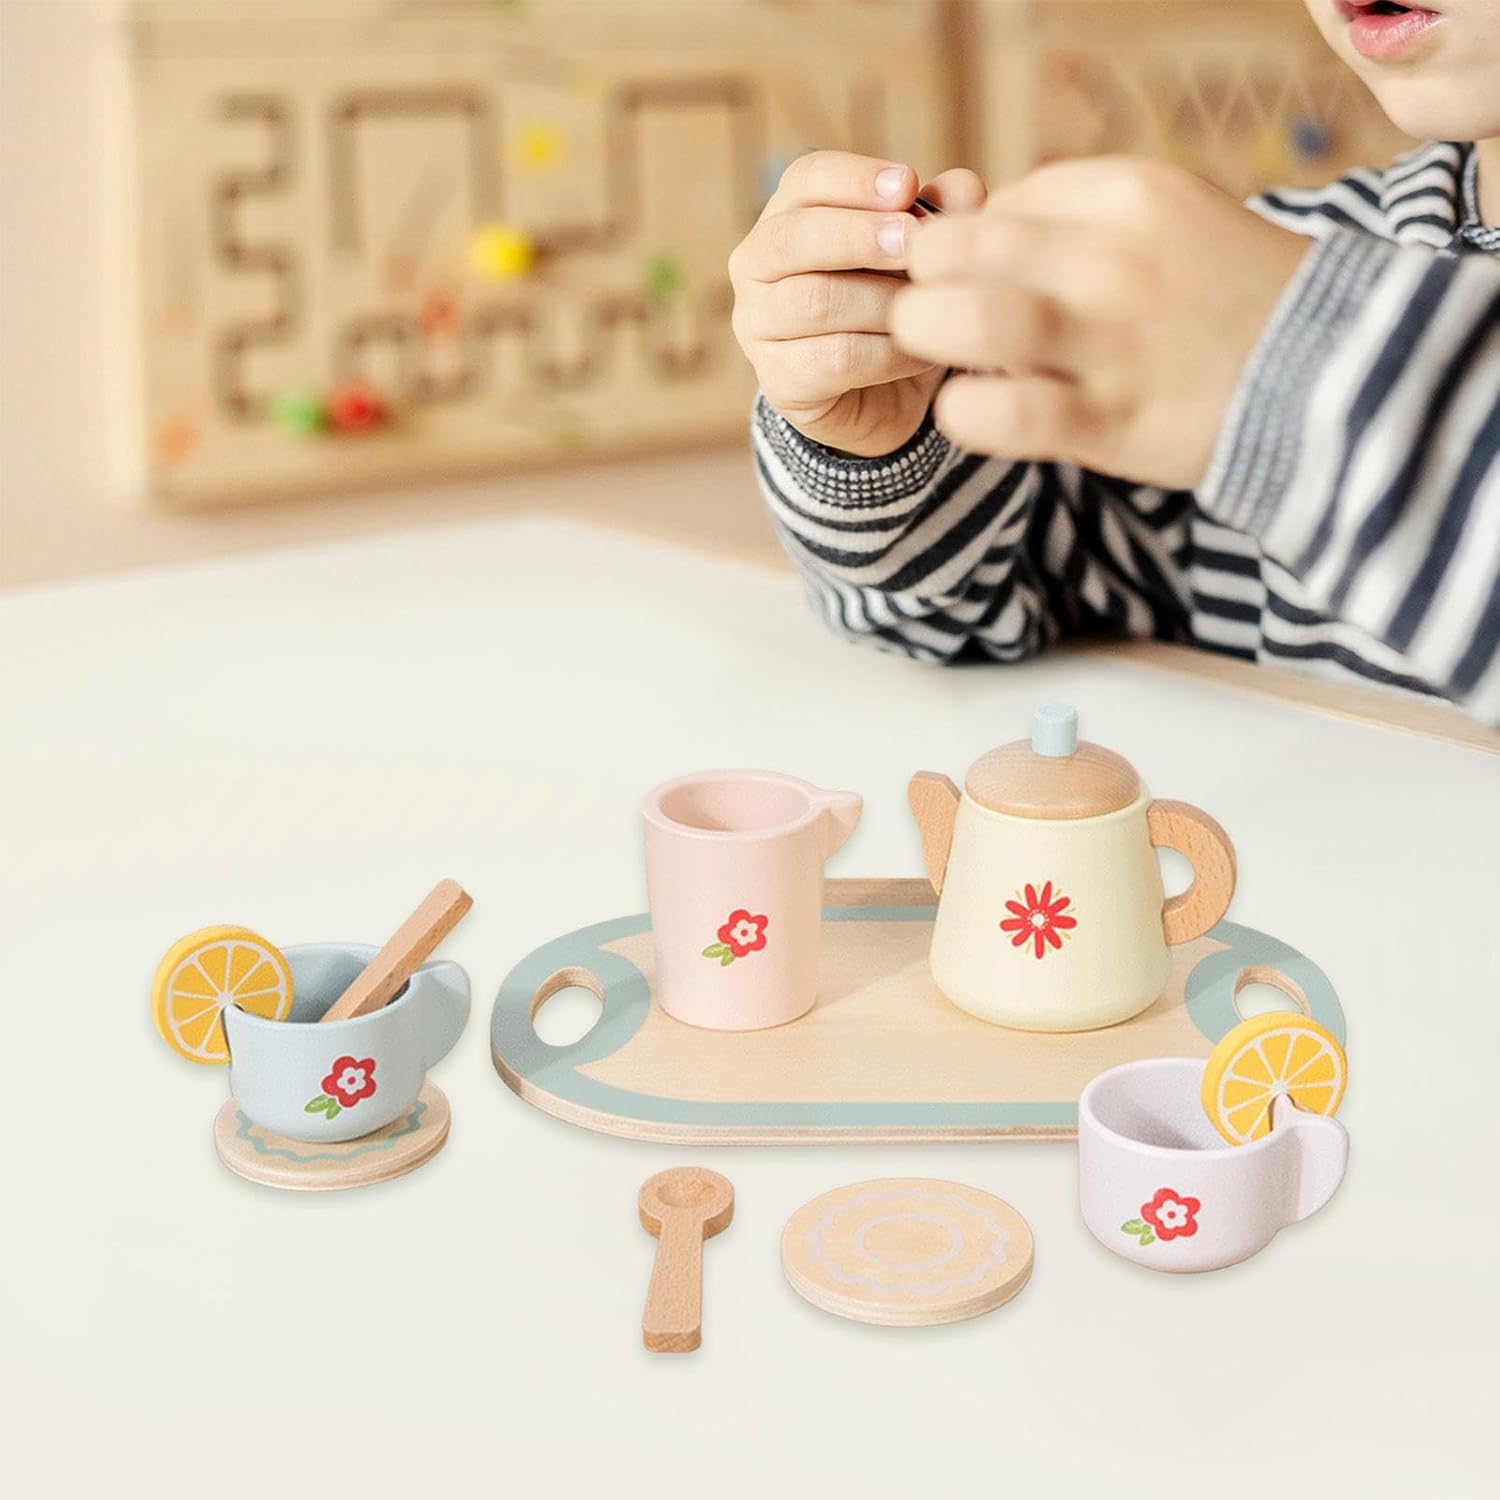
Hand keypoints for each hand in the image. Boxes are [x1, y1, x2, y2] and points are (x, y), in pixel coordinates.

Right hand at [729, 151, 986, 455]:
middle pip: (791, 238)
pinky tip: (919, 353)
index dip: (854, 179)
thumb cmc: (893, 307)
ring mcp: (758, 327)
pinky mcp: (778, 381)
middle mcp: (756, 267)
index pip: (804, 179)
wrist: (882, 398)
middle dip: (858, 236)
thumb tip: (963, 186)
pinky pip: (832, 360)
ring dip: (880, 301)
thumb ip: (938, 216)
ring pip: (813, 302)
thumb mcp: (920, 256)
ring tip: (924, 307)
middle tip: (912, 243)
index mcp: (786, 216)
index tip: (908, 186)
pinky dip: (886, 354)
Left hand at [891, 158, 1311, 488]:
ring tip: (942, 358)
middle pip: (954, 251)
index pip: (992, 208)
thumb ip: (1070, 218)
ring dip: (929, 339)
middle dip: (921, 286)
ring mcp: (1112, 340)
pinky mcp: (1113, 421)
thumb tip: (969, 231)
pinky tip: (971, 413)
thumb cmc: (1226, 299)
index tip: (972, 283)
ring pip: (966, 321)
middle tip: (932, 317)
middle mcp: (1112, 257)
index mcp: (1125, 193)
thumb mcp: (1163, 219)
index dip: (961, 251)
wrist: (1339, 375)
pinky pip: (1000, 415)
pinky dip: (964, 415)